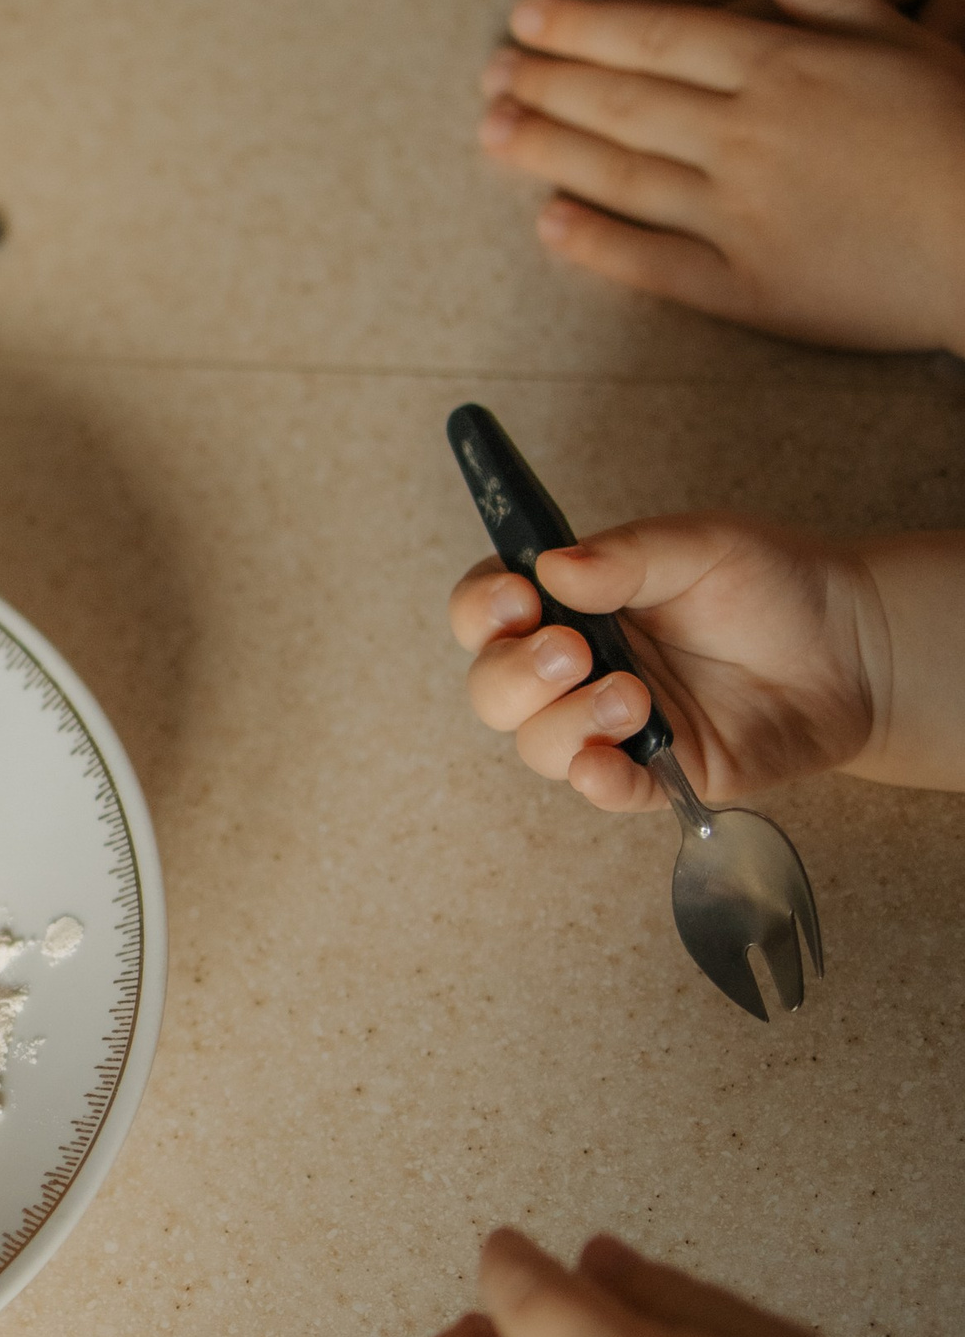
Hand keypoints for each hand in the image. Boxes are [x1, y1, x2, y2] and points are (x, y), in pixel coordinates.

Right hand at [448, 510, 884, 809]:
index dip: (482, 609)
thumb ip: (626, 557)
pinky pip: (604, 790)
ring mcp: (613, 726)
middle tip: (571, 651)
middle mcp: (578, 669)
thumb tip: (552, 566)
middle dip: (516, 674)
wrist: (855, 648)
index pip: (487, 611)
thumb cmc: (771, 586)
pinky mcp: (658, 775)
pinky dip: (596, 781)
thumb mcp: (701, 546)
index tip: (517, 598)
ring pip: (538, 745)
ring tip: (632, 697)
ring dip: (567, 723)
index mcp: (571, 605)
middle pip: (494, 688)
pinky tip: (607, 764)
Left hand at [479, 0, 964, 350]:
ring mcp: (741, 214)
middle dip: (547, 82)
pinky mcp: (748, 288)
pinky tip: (550, 222)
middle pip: (623, 101)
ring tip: (492, 131)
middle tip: (490, 71)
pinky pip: (653, 263)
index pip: (659, 36)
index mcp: (786, 68)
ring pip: (622, 173)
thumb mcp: (907, 39)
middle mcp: (749, 136)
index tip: (528, 14)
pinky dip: (596, 241)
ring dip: (549, 150)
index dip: (584, 26)